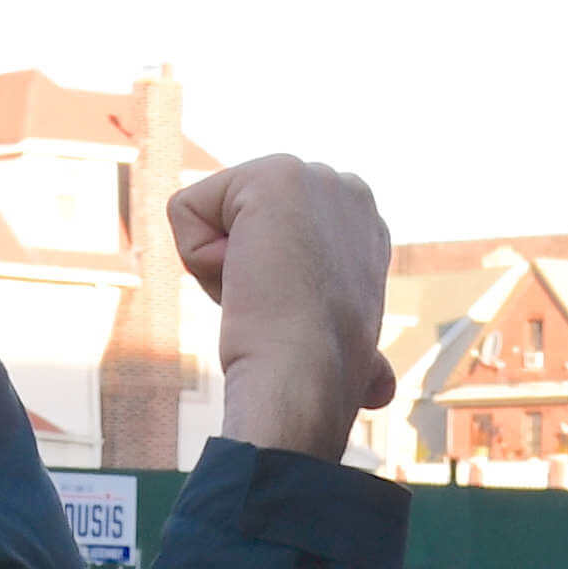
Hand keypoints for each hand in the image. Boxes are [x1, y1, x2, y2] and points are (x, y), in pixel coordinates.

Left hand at [171, 152, 397, 450]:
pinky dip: (196, 257)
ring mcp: (316, 177)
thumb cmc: (324, 380)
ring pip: (212, 213)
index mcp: (364, 226)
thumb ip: (354, 349)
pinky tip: (243, 280)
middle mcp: (347, 190)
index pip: (270, 234)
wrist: (307, 379)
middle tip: (277, 305)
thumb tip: (382, 393)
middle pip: (238, 218)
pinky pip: (185, 209)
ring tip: (263, 294)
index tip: (296, 312)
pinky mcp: (272, 176)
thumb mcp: (349, 356)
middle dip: (241, 268)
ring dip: (220, 267)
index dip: (265, 282)